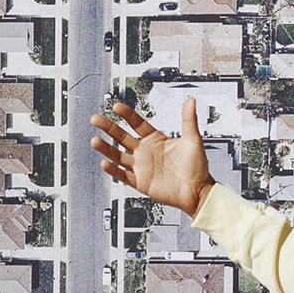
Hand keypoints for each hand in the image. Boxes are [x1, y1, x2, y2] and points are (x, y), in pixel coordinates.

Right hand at [89, 98, 215, 217]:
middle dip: (109, 128)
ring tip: (95, 140)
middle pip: (122, 137)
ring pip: (118, 155)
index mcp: (156, 140)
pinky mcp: (140, 182)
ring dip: (106, 148)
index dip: (127, 115)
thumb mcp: (193, 140)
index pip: (137, 124)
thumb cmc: (197, 167)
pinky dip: (113, 170)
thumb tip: (191, 100)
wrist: (199, 191)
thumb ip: (189, 120)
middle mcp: (145, 152)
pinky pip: (123, 175)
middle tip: (96, 119)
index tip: (116, 106)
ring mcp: (141, 167)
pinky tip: (105, 162)